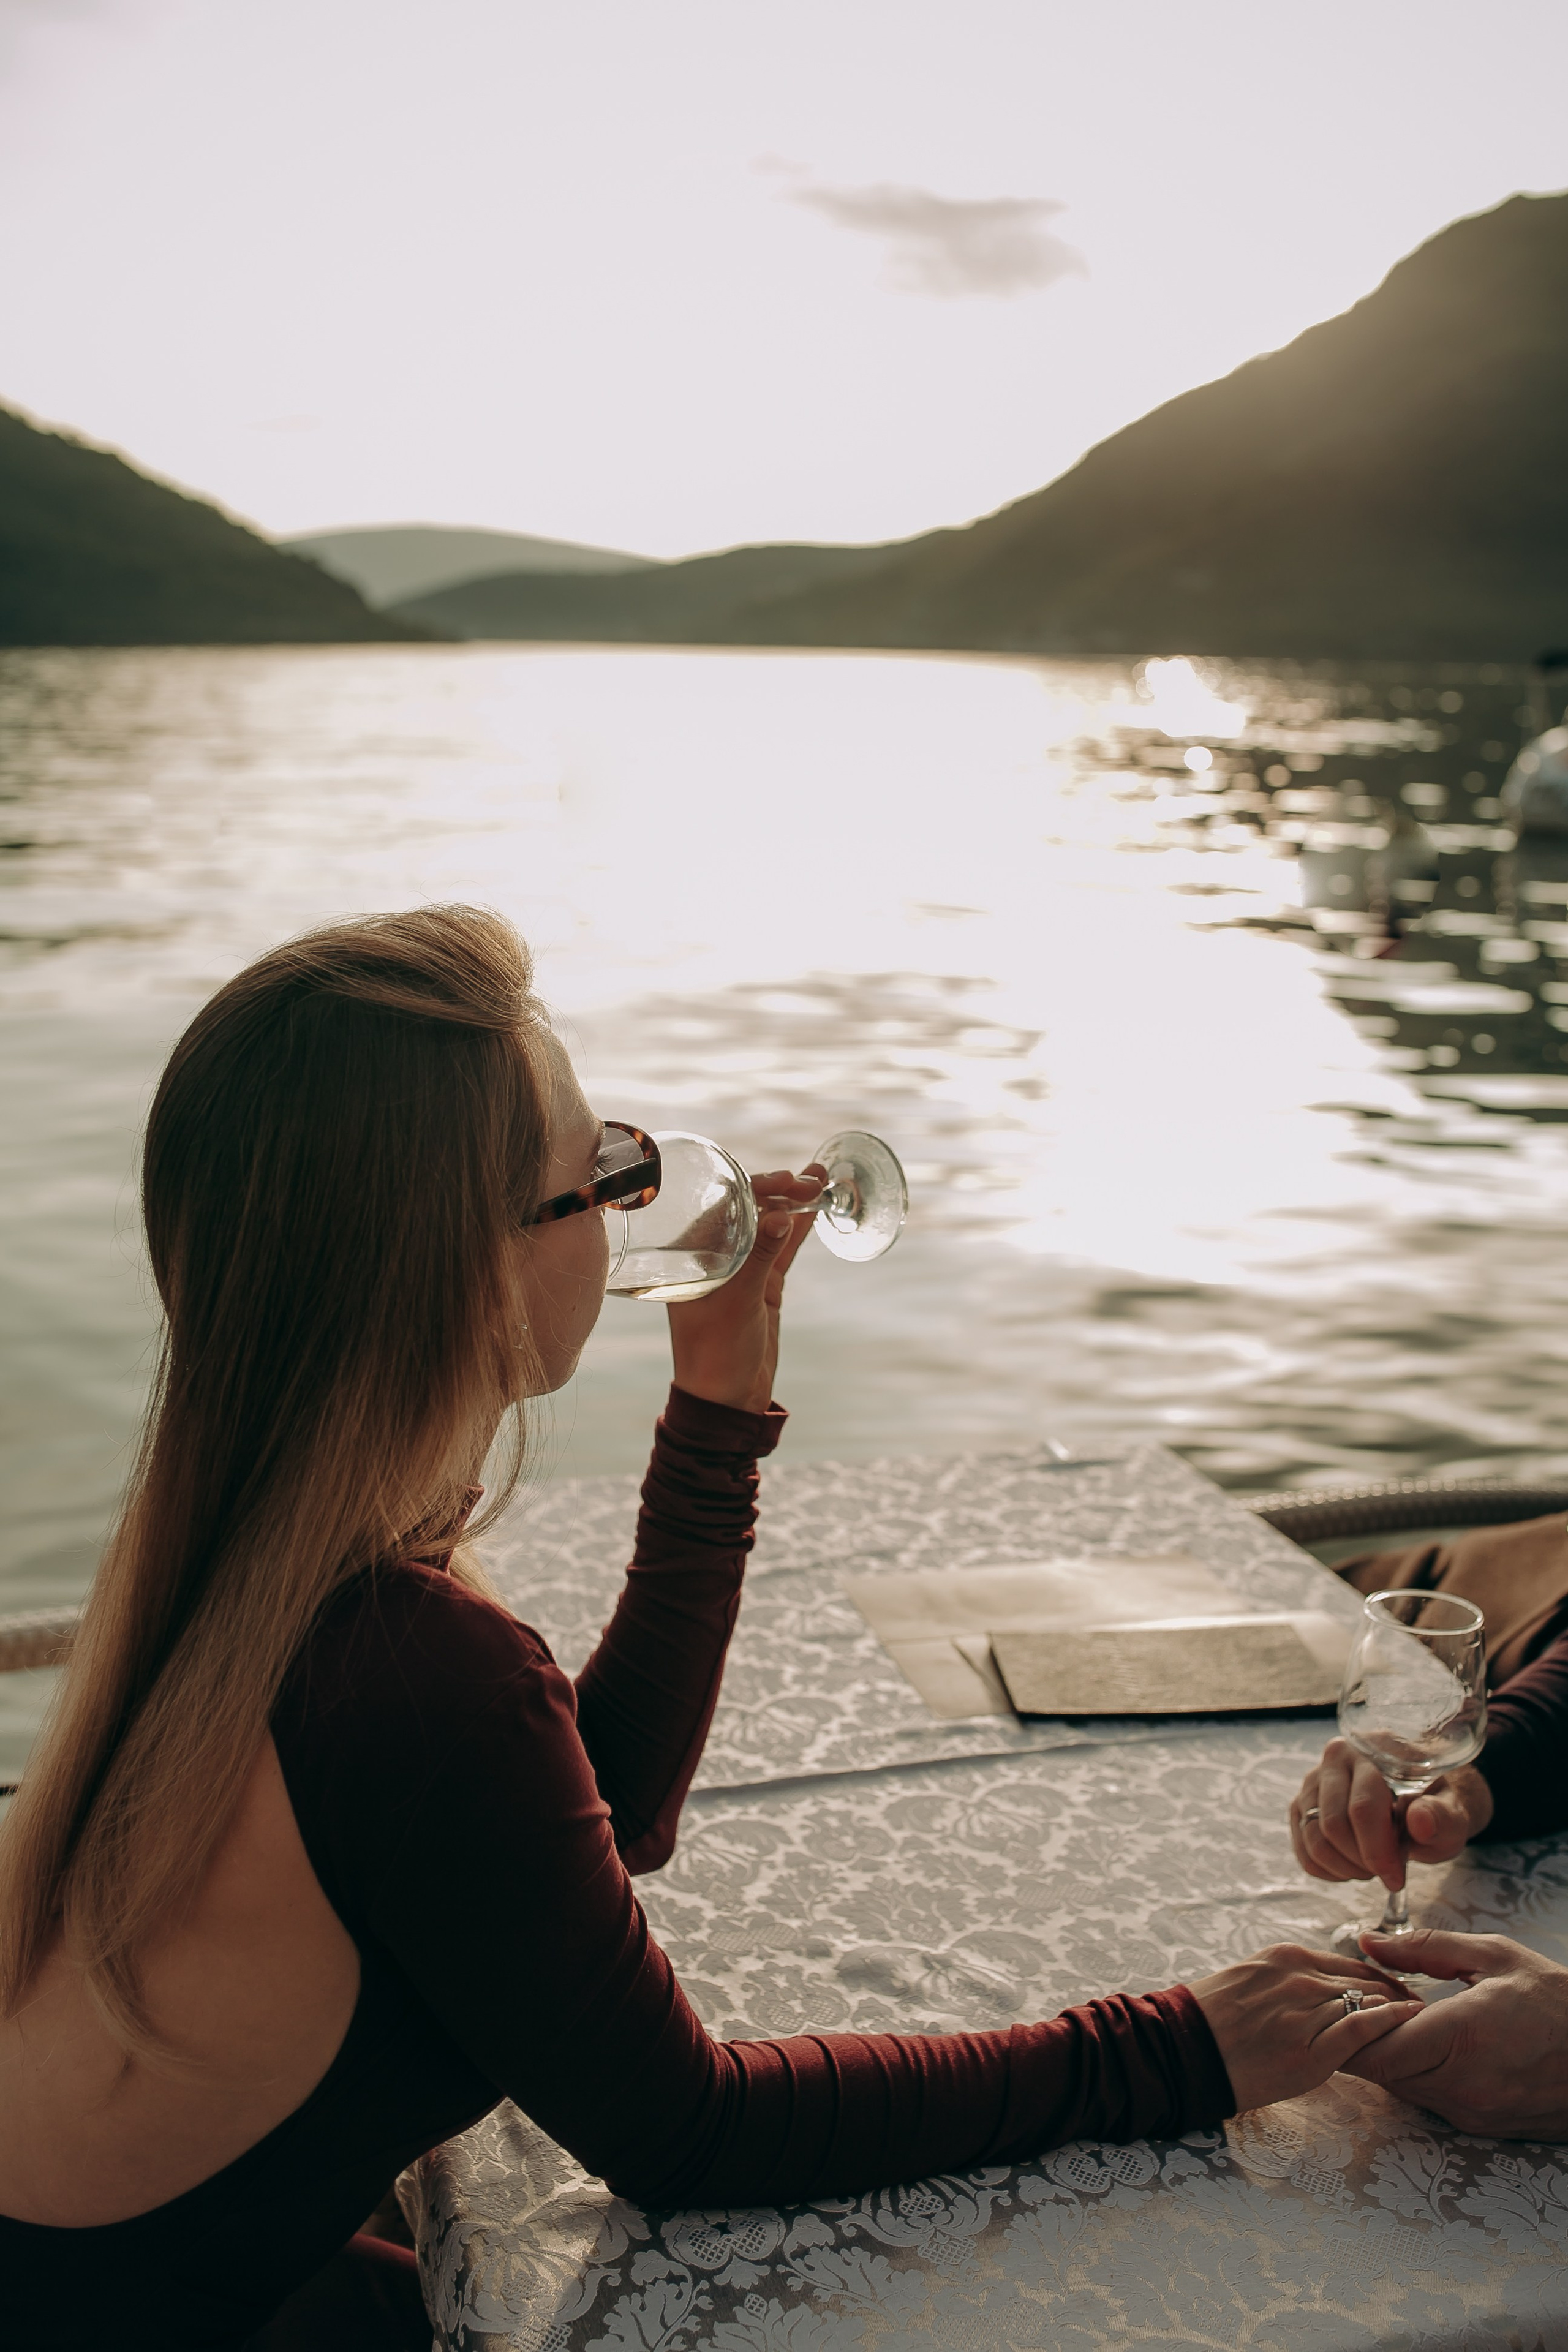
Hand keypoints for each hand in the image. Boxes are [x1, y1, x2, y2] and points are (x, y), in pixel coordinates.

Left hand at [665, 1166, 822, 1413]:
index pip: (722, 1206)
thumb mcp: (739, 1302)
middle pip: (748, 1210)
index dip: (755, 1185)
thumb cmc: (716, 1352)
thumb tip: (781, 1212)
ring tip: (821, 1178)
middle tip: (813, 1179)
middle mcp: (713, 1256)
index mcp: (691, 1255)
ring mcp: (740, 1269)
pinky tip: (816, 1209)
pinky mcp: (762, 1285)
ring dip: (793, 1202)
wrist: (728, 1400)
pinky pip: (781, 1249)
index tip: (786, 1179)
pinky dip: (798, 1230)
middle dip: (780, 1190)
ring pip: (768, 1226)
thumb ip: (760, 1256)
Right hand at [1188, 1942, 1421, 2110]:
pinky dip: (1390, 2020)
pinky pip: (1361, 2026)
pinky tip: (1410, 2019)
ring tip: (1420, 2017)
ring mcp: (1304, 2011)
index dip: (1378, 1977)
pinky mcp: (1309, 2048)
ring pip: (1366, 2000)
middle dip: (1394, 1992)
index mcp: (1284, 1957)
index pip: (1347, 1963)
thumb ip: (1287, 1980)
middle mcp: (1298, 1976)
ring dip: (1396, 2007)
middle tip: (1418, 2006)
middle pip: (1363, 1980)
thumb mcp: (1250, 1981)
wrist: (1182, 2050)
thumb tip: (1319, 1990)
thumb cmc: (1210, 2022)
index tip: (1395, 1990)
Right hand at [1289, 1737, 1493, 1892]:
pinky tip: (1353, 1867)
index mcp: (1374, 1750)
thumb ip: (1441, 1817)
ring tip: (1372, 1868)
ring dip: (1344, 1867)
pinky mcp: (1301, 1805)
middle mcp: (1336, 1758)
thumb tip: (1420, 1820)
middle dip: (1361, 1861)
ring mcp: (1313, 1781)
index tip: (1396, 1877)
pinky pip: (1303, 1850)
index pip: (1363, 1806)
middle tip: (1388, 1872)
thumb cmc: (1434, 1807)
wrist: (1417, 1802)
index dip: (1377, 1850)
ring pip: (1314, 1837)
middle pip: (1333, 1824)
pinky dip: (1327, 1870)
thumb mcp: (1451, 1815)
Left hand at [1342, 1930, 1567, 2136]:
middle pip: (1380, 2072)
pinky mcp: (1482, 2127)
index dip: (1351, 2026)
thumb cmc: (1558, 2000)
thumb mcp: (1495, 1956)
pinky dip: (1417, 2074)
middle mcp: (1462, 2086)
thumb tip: (1368, 1943)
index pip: (1375, 2049)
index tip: (1351, 1999)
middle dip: (1363, 2040)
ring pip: (1401, 2088)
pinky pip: (1429, 2100)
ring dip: (1389, 2058)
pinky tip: (1428, 2046)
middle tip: (1365, 2006)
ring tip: (1398, 2021)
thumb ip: (1424, 1948)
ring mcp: (1472, 2113)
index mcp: (1462, 2038)